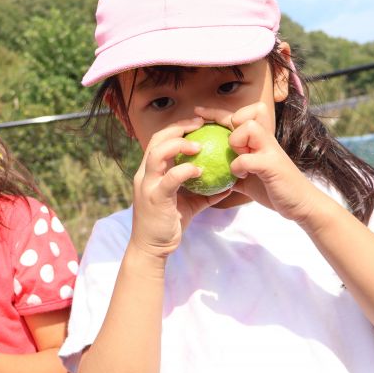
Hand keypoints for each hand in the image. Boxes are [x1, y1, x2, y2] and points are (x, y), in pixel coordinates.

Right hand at [130, 117, 230, 257]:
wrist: (152, 249)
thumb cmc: (170, 224)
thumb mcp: (190, 204)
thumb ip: (205, 192)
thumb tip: (228, 184)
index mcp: (151, 171)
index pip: (161, 139)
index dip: (178, 127)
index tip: (199, 123)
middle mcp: (145, 174)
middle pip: (158, 139)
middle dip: (179, 127)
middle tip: (201, 124)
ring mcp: (148, 185)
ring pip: (158, 153)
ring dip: (179, 144)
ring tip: (199, 145)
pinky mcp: (155, 198)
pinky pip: (170, 178)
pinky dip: (185, 170)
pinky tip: (201, 170)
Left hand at [195, 103, 316, 223]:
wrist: (300, 204)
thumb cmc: (275, 189)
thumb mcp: (249, 177)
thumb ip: (234, 168)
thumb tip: (212, 170)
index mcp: (260, 139)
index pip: (238, 115)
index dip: (216, 112)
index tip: (198, 113)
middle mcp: (267, 140)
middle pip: (248, 112)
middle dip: (230, 122)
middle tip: (229, 144)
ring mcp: (270, 150)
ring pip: (248, 127)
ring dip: (236, 142)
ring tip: (238, 157)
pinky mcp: (272, 165)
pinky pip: (247, 158)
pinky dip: (238, 167)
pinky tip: (241, 177)